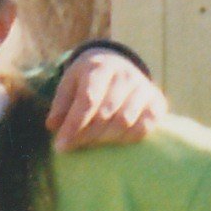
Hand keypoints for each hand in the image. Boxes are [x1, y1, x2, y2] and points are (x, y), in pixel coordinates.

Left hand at [47, 48, 167, 150]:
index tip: (61, 145)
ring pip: (124, 122)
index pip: (88, 100)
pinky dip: (126, 138)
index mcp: (100, 67)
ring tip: (89, 143)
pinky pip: (144, 127)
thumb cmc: (88, 78)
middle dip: (85, 135)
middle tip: (72, 146)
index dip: (74, 125)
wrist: (118, 64)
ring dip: (104, 138)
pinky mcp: (157, 102)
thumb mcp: (70, 82)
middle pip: (105, 113)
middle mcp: (125, 75)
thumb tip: (53, 126)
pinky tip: (112, 139)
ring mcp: (144, 88)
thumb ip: (61, 103)